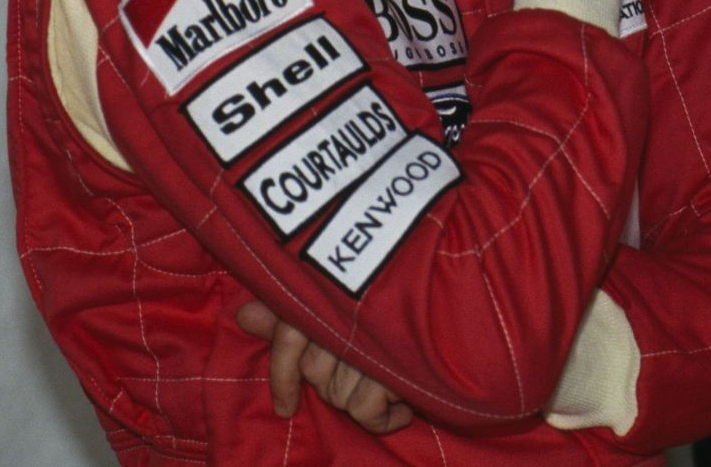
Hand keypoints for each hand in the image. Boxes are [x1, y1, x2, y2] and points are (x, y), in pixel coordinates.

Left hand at [235, 300, 413, 434]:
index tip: (284, 408)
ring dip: (365, 399)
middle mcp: (346, 316)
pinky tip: (403, 402)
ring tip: (393, 383)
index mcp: (333, 293)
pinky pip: (365, 410)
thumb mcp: (345, 302)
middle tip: (371, 374)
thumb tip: (244, 313)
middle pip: (316, 375)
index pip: (289, 337)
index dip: (282, 376)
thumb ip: (292, 311)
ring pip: (339, 396)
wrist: (467, 295)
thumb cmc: (409, 297)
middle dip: (337, 385)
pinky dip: (383, 417)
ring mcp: (367, 341)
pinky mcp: (391, 365)